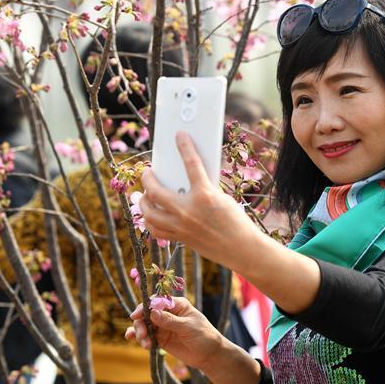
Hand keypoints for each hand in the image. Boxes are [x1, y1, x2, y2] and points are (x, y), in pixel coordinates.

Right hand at [124, 297, 222, 370]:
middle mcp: (168, 313)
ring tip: (146, 344)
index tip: (136, 316)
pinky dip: (138, 336)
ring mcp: (163, 326)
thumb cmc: (204, 336)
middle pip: (147, 313)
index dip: (144, 307)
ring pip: (144, 325)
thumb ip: (170, 321)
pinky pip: (146, 335)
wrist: (209, 355)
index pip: (156, 301)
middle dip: (141, 323)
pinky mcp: (160, 338)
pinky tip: (130, 338)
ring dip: (140, 332)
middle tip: (142, 335)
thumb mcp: (188, 327)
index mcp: (176, 305)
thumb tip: (152, 312)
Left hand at [139, 132, 262, 269]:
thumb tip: (185, 180)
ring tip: (145, 195)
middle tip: (147, 172)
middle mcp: (188, 211)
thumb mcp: (221, 197)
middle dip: (147, 179)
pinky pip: (157, 230)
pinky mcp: (181, 238)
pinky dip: (151, 221)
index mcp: (205, 195)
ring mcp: (182, 227)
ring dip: (143, 202)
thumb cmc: (235, 220)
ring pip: (150, 213)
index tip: (179, 135)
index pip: (192, 164)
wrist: (241, 248)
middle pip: (155, 191)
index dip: (185, 147)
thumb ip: (203, 188)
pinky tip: (151, 215)